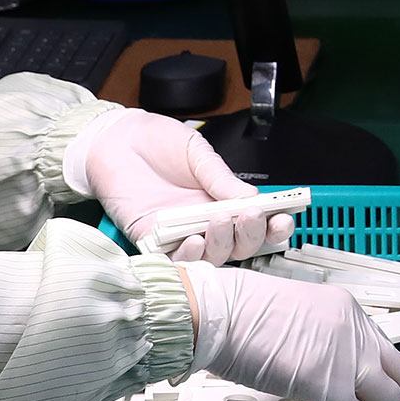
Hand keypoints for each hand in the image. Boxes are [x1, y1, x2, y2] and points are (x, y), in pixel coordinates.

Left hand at [75, 109, 288, 261]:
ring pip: (213, 257)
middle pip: (240, 245)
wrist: (114, 139)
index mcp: (222, 200)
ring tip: (222, 220)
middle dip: (253, 235)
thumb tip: (254, 198)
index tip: (285, 219)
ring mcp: (180, 234)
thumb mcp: (197, 153)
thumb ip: (221, 178)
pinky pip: (176, 261)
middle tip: (253, 215)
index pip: (255, 223)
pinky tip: (194, 240)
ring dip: (224, 245)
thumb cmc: (155, 142)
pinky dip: (190, 257)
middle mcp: (205, 222)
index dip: (273, 226)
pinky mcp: (152, 242)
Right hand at [179, 263, 399, 400]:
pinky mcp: (326, 383)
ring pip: (388, 400)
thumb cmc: (244, 313)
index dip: (384, 374)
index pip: (386, 346)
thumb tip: (328, 365)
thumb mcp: (299, 312)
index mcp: (348, 310)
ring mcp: (344, 358)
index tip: (375, 390)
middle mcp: (355, 332)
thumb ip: (323, 336)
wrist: (222, 313)